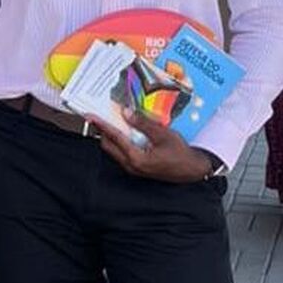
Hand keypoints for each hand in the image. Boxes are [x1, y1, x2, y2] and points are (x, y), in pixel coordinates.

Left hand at [89, 108, 211, 182]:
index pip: (114, 138)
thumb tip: (126, 113)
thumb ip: (143, 124)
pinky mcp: (138, 167)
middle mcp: (131, 165)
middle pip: (109, 146)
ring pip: (115, 150)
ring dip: (111, 136)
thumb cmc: (179, 153)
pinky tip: (125, 131)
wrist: (191, 170)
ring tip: (110, 121)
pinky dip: (120, 141)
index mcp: (136, 158)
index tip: (91, 117)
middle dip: (102, 131)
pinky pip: (123, 153)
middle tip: (98, 117)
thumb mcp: (163, 134)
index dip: (102, 125)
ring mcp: (133, 168)